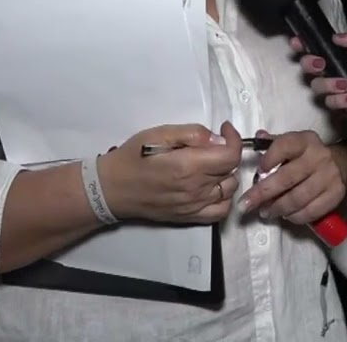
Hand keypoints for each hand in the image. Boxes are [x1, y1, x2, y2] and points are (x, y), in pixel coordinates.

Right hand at [98, 121, 242, 224]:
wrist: (113, 188)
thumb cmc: (133, 157)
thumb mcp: (159, 133)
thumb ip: (192, 133)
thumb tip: (217, 139)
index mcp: (190, 166)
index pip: (231, 155)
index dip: (234, 139)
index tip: (224, 129)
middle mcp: (196, 189)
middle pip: (230, 170)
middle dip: (225, 153)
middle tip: (209, 146)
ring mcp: (194, 206)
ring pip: (229, 189)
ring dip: (226, 174)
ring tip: (210, 166)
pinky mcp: (190, 217)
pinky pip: (221, 211)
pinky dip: (224, 198)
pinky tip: (214, 188)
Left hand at [237, 130, 345, 224]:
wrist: (340, 165)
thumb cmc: (307, 155)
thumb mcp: (293, 143)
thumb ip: (274, 143)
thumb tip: (257, 137)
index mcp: (304, 141)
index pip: (284, 146)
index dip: (268, 159)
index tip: (256, 173)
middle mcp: (318, 157)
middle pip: (287, 178)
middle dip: (263, 193)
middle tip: (246, 205)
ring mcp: (329, 177)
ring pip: (298, 198)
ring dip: (278, 208)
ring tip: (265, 212)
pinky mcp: (335, 195)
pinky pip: (311, 211)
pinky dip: (295, 217)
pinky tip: (285, 216)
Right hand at [290, 27, 346, 131]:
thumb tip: (336, 37)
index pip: (323, 48)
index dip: (306, 44)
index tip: (297, 42)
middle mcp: (341, 71)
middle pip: (312, 67)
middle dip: (309, 64)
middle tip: (319, 64)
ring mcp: (342, 90)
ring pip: (318, 86)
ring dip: (327, 84)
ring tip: (345, 84)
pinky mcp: (345, 107)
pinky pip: (330, 104)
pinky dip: (338, 100)